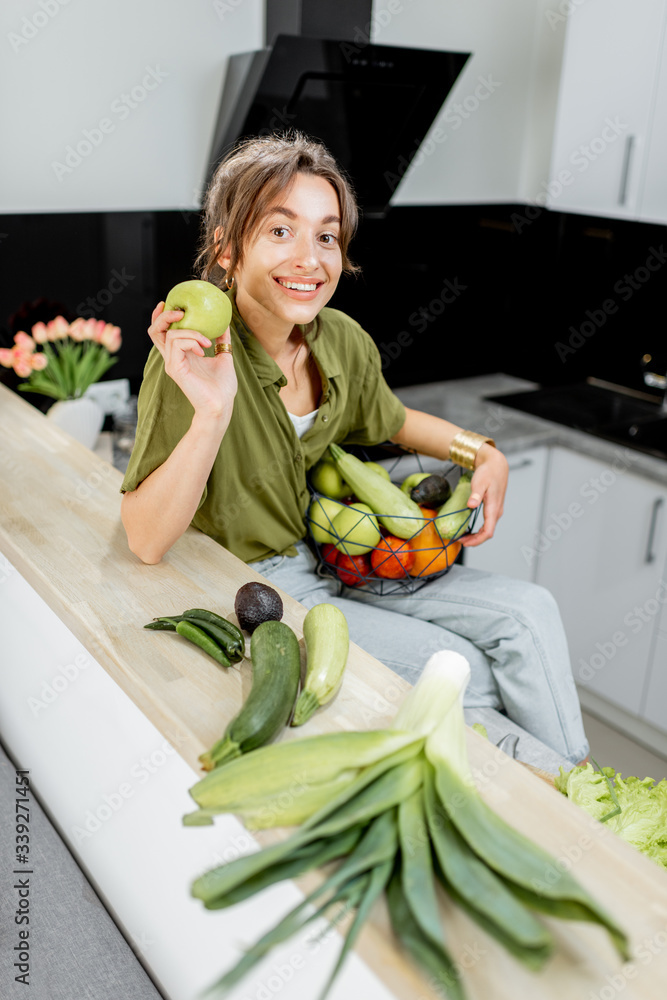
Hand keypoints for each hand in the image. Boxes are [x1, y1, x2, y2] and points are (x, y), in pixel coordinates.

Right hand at [147, 301, 236, 419]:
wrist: (222, 406)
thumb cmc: (222, 387)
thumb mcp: (224, 356)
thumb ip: (221, 340)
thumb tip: (224, 323)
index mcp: (182, 355)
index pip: (163, 333)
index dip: (161, 317)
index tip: (168, 303)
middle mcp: (173, 358)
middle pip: (155, 331)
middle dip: (164, 316)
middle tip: (180, 311)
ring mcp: (172, 364)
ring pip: (170, 335)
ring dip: (191, 332)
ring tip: (207, 341)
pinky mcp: (175, 369)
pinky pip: (177, 344)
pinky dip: (191, 340)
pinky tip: (204, 348)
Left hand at [460, 444, 508, 547]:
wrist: (497, 465)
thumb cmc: (488, 472)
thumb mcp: (480, 482)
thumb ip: (476, 494)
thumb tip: (471, 505)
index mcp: (494, 508)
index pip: (488, 532)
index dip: (477, 540)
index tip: (464, 542)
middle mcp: (497, 511)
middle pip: (487, 533)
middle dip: (474, 540)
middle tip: (459, 541)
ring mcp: (496, 510)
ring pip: (488, 529)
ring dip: (476, 536)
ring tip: (462, 537)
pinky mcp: (493, 508)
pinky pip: (487, 524)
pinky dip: (478, 529)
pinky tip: (469, 529)